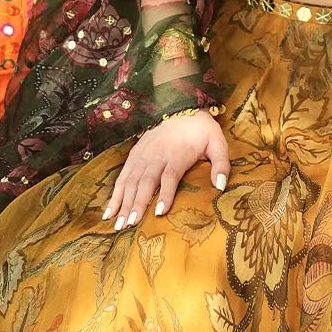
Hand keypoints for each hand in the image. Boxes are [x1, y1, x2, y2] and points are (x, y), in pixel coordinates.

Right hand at [102, 113, 228, 229]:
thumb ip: (221, 164)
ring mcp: (142, 155)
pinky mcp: (134, 155)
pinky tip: (109, 211)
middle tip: (129, 225)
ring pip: (130, 181)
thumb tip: (220, 187)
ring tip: (117, 223)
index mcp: (177, 154)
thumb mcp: (217, 143)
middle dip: (136, 204)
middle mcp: (156, 155)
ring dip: (123, 203)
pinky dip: (114, 194)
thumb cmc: (201, 130)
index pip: (170, 176)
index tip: (159, 212)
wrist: (180, 107)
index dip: (165, 194)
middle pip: (145, 182)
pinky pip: (122, 177)